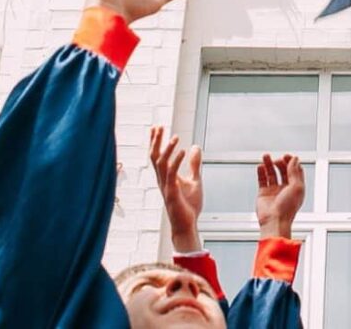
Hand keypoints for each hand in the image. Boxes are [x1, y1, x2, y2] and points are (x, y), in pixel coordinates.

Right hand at [149, 128, 203, 253]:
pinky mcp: (172, 193)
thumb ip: (194, 164)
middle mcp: (163, 180)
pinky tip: (183, 151)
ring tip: (175, 137)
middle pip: (155, 157)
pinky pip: (171, 174)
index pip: (158, 156)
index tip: (156, 127)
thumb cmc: (189, 205)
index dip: (156, 142)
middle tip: (159, 126)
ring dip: (167, 149)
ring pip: (161, 164)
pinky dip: (177, 161)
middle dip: (156, 142)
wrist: (188, 225)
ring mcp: (166, 186)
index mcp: (166, 177)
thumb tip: (195, 147)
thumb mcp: (195, 180)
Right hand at [255, 153, 304, 240]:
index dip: (292, 162)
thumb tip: (294, 159)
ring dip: (269, 164)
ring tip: (265, 156)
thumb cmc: (288, 208)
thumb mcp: (296, 186)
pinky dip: (261, 172)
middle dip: (280, 163)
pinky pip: (262, 180)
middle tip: (277, 160)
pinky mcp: (264, 193)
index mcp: (296, 188)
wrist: (274, 222)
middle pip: (283, 171)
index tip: (287, 156)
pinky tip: (260, 166)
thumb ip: (294, 171)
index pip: (295, 171)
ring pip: (271, 174)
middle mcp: (285, 189)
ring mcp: (274, 191)